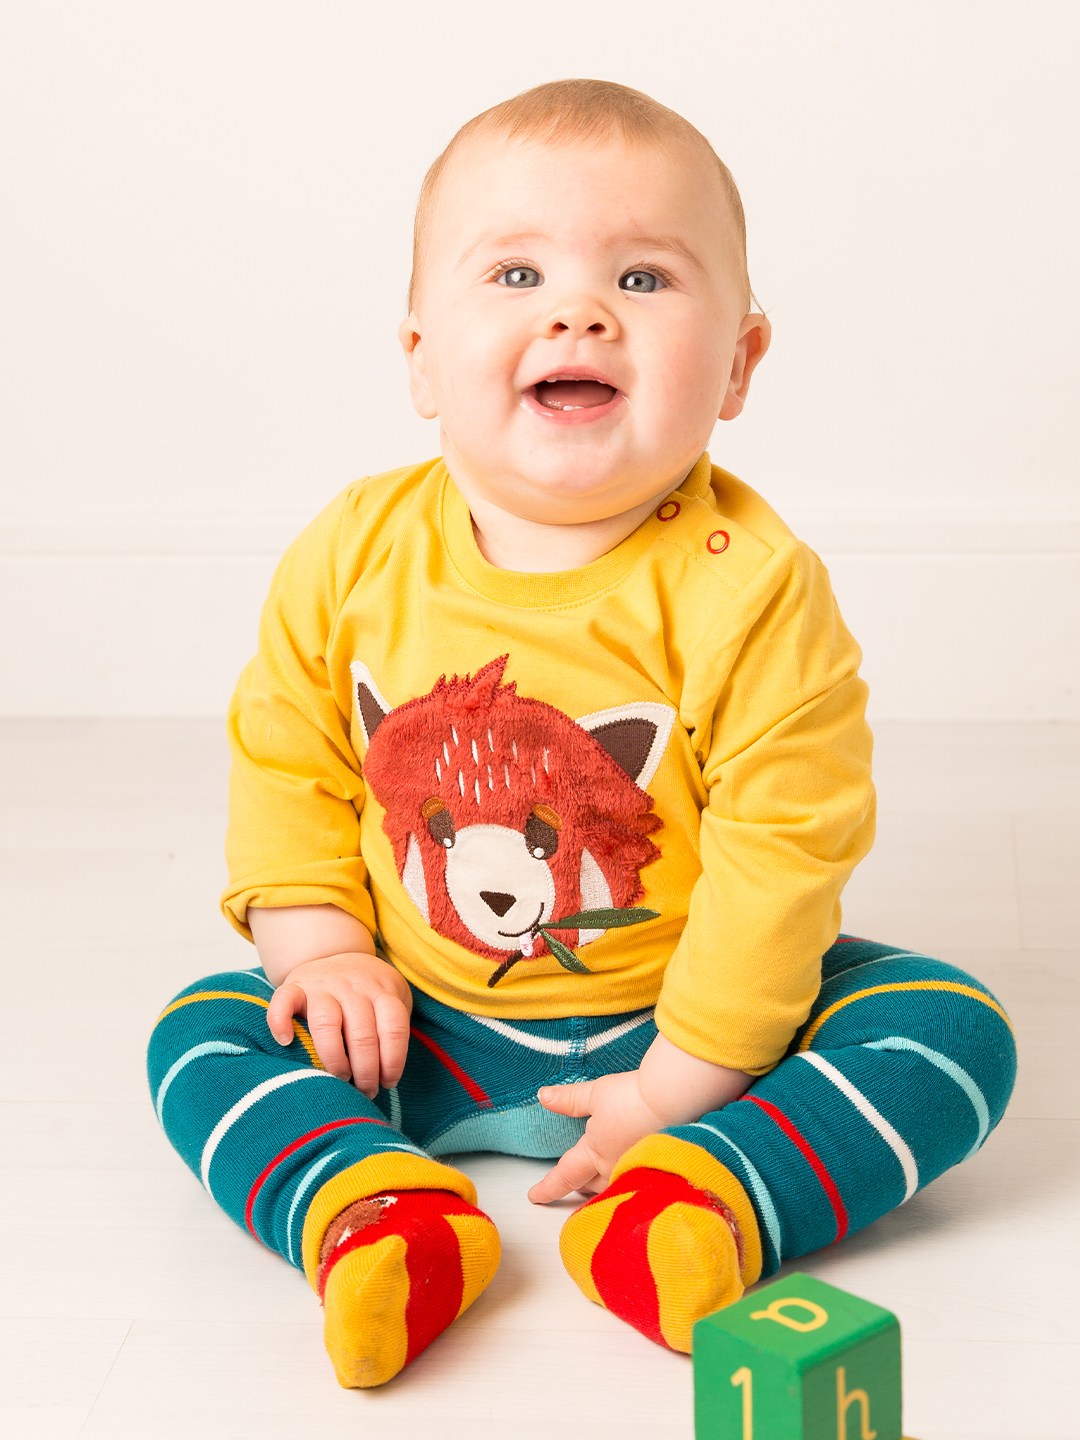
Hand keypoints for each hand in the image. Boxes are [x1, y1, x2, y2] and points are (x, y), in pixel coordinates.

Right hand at [265, 952, 412, 1096]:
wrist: (334, 951)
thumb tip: (387, 1076)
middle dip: (366, 1071)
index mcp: (382, 989)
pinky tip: (286, 1041)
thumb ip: (393, 1026)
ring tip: (340, 1079)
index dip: (393, 1061)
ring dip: (335, 1059)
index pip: (393, 1028)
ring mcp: (322, 984)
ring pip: (326, 1023)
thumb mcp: (392, 996)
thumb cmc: (367, 989)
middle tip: (365, 1091)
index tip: (388, 1082)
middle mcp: (353, 985)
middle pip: (362, 1034)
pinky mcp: (294, 985)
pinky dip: (280, 1021)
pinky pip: (284, 1000)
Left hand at [528, 1032, 752, 1203]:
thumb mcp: (596, 1094)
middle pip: (590, 1187)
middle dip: (580, 1186)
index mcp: (594, 1152)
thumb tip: (543, 1096)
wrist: (675, 1100)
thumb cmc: (634, 1097)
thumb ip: (569, 1099)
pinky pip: (638, 1185)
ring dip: (605, 1187)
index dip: (547, 1188)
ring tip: (604, 1181)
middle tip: (575, 1184)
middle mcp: (614, 1168)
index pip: (564, 1176)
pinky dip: (632, 1183)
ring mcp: (637, 1172)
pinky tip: (638, 1178)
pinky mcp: (659, 1168)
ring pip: (615, 1188)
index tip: (535, 1197)